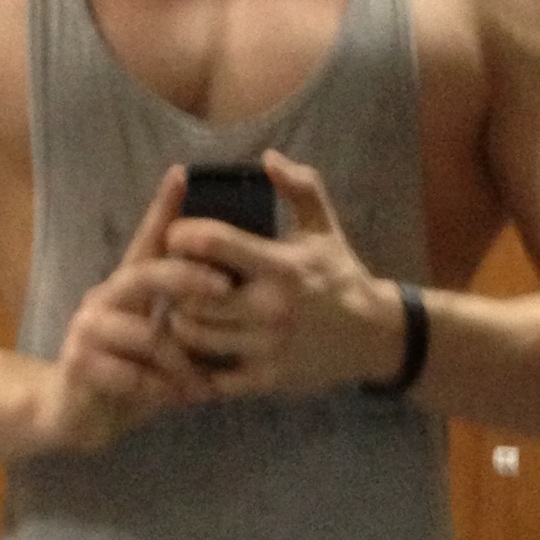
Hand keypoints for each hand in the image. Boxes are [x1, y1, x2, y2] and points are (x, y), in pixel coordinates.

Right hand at [42, 167, 235, 452]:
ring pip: (144, 334)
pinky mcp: (79, 363)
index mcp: (127, 289)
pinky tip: (175, 400)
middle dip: (187, 278)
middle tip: (224, 286)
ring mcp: (87, 329)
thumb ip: (186, 320)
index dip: (162, 209)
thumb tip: (236, 294)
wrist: (77, 416)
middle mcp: (104, 299)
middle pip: (144, 275)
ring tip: (201, 384)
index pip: (146, 241)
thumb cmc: (131, 376)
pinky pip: (129, 374)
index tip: (182, 174)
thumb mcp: (164, 344)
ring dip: (179, 362)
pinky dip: (158, 389)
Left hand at [159, 152, 406, 397]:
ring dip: (177, 322)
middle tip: (167, 276)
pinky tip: (191, 350)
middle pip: (194, 294)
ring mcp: (267, 348)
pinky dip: (194, 365)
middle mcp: (271, 309)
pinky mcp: (266, 379)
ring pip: (196, 337)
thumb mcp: (324, 227)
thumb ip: (300, 187)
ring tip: (176, 308)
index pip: (213, 243)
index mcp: (280, 266)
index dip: (183, 235)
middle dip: (173, 283)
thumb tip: (267, 159)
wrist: (371, 337)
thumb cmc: (339, 276)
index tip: (176, 235)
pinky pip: (213, 377)